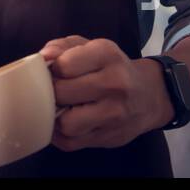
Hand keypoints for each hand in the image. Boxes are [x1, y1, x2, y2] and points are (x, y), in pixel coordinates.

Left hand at [40, 35, 172, 149]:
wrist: (148, 96)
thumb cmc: (111, 67)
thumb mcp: (90, 47)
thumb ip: (61, 47)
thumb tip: (42, 58)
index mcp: (107, 55)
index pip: (64, 65)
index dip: (51, 69)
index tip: (54, 71)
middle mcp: (115, 84)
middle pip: (62, 93)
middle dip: (50, 92)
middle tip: (53, 90)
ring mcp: (115, 114)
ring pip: (66, 124)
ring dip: (55, 117)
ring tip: (59, 107)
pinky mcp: (110, 138)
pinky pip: (71, 142)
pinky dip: (60, 135)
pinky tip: (65, 121)